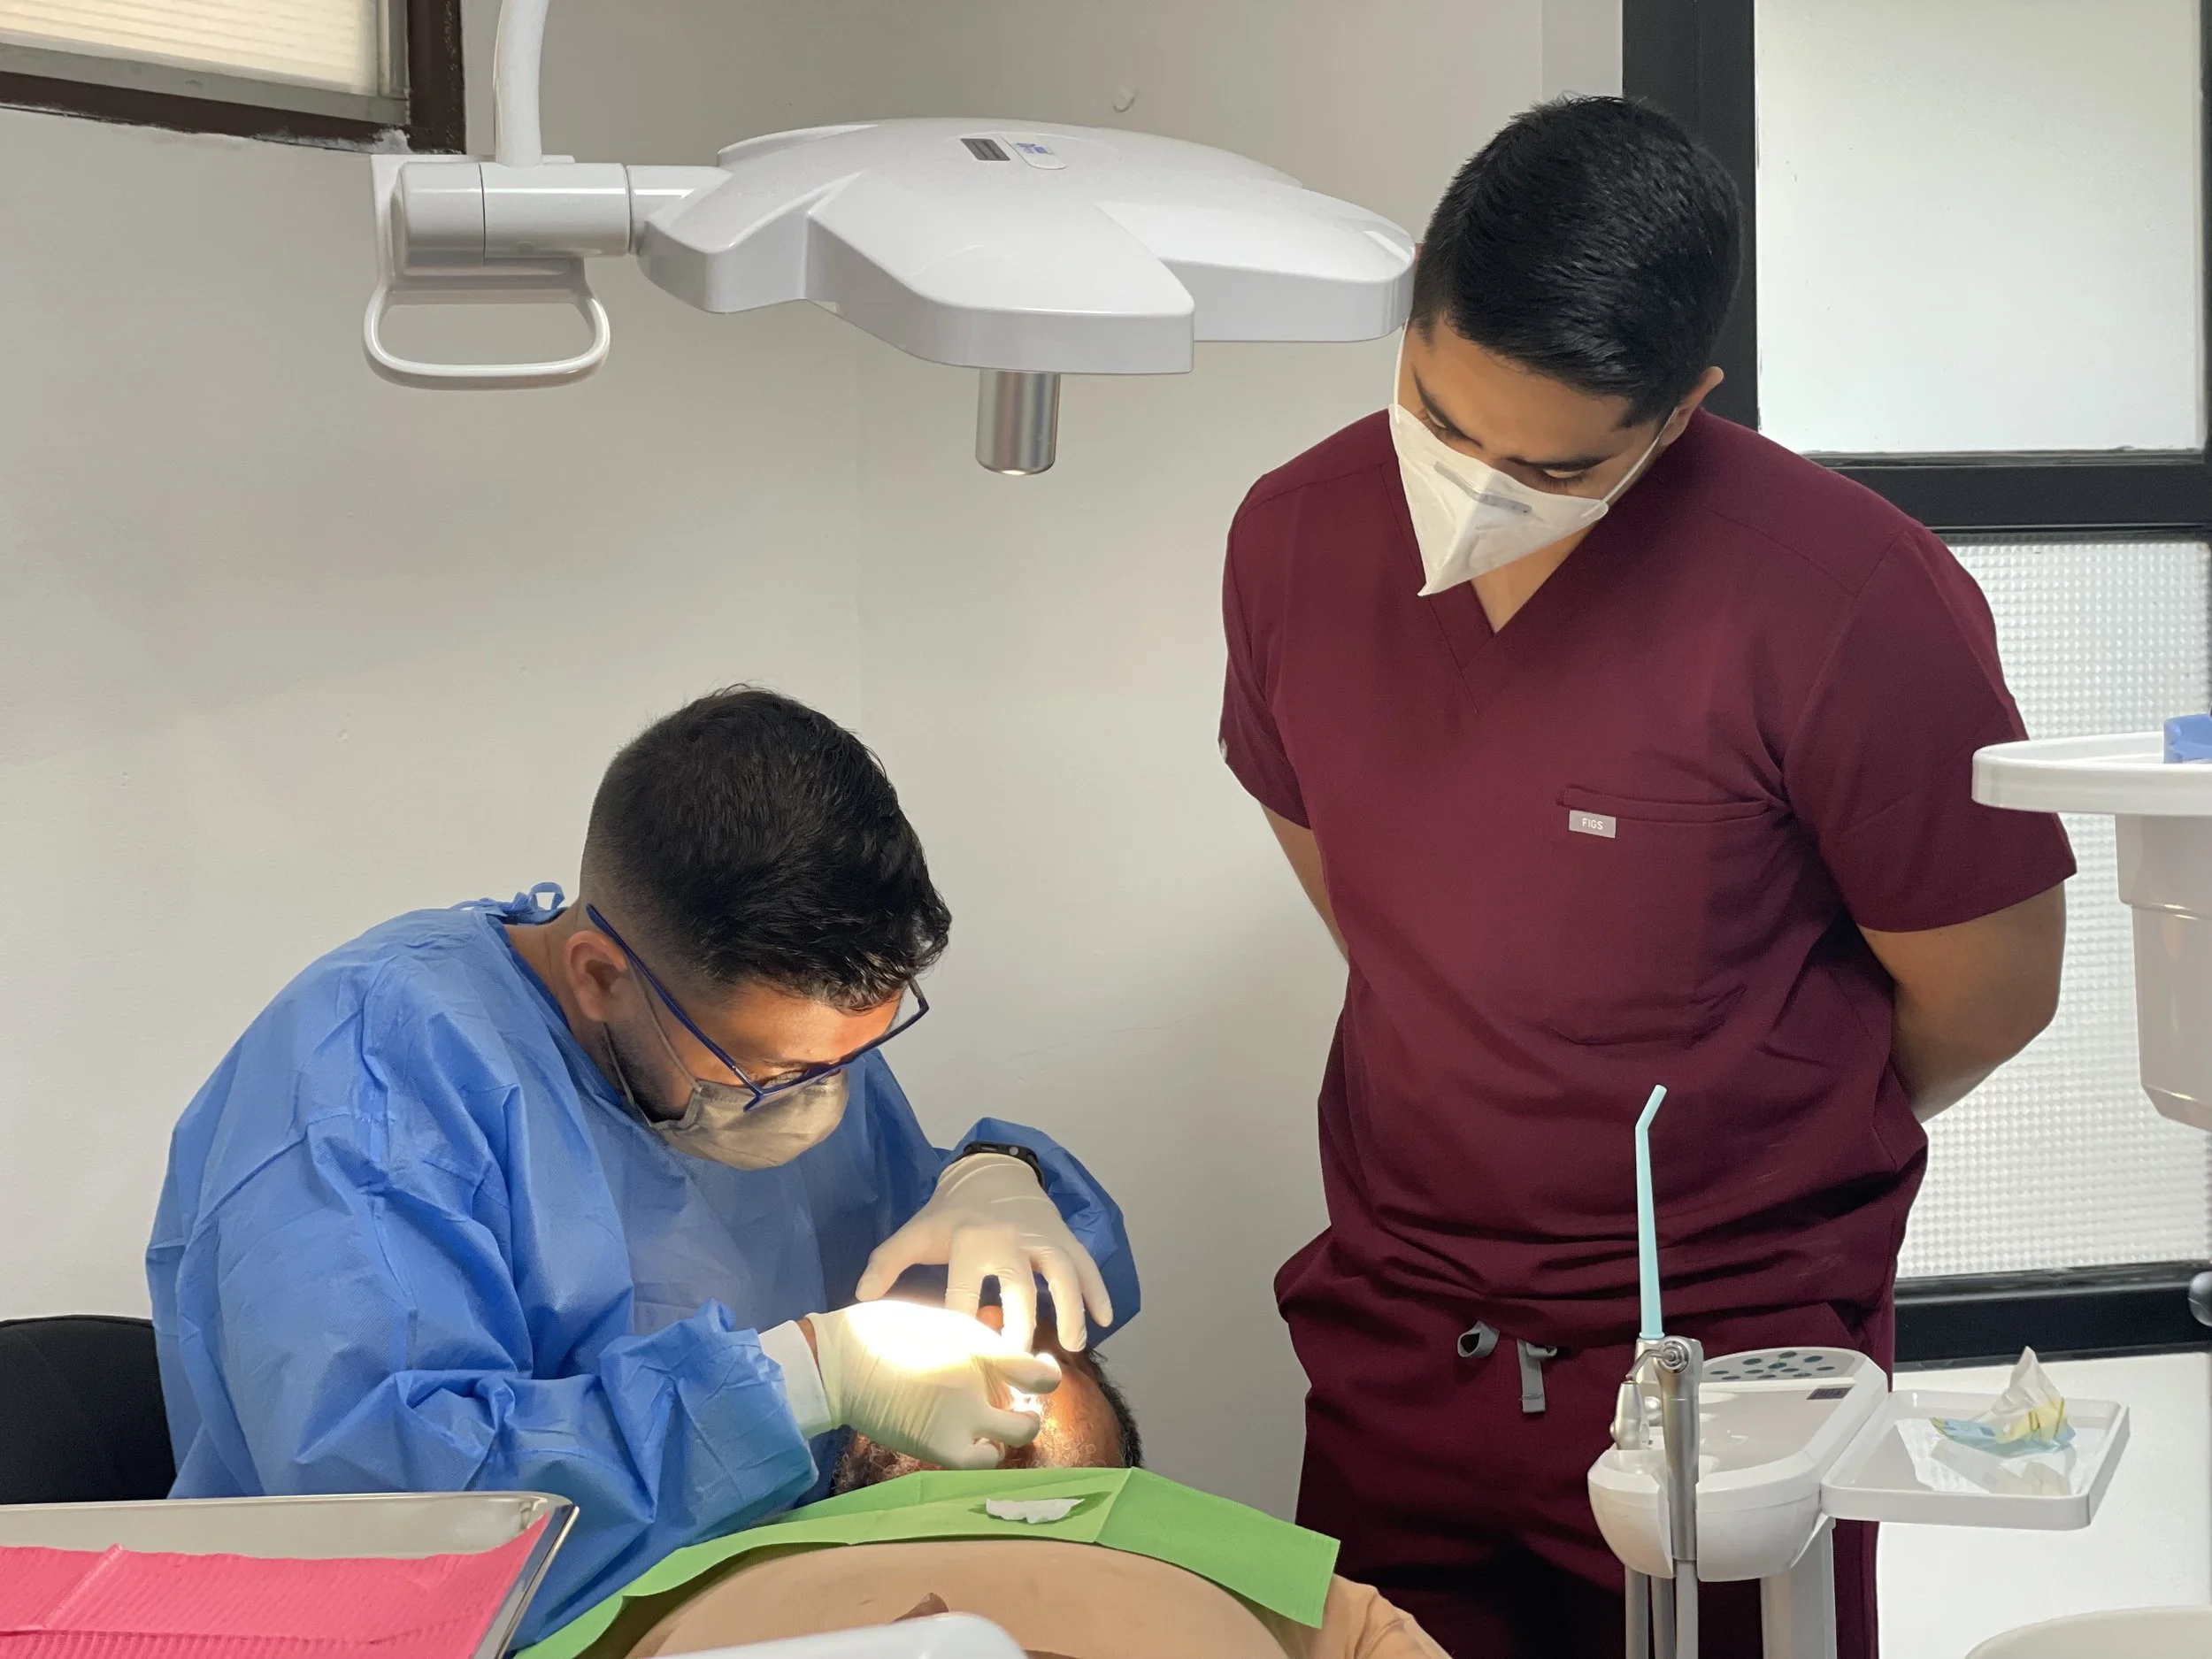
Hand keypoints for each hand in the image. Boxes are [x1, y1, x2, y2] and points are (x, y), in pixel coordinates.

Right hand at [805, 1301, 1060, 1469]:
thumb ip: (987, 1347)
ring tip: (994, 1423)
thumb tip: (1021, 1366)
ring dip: (1007, 1438)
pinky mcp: (934, 1448)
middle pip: (1027, 1420)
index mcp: (978, 1351)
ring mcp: (954, 1424)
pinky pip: (974, 1460)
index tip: (1039, 1370)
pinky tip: (973, 1439)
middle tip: (1021, 1405)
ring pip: (1004, 1446)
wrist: (840, 1363)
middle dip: (1031, 1414)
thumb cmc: (889, 1333)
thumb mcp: (948, 1325)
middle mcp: (974, 1391)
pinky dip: (981, 1454)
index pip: (1041, 1376)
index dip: (1047, 1376)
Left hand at [856, 1153, 1114, 1350]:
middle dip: (1021, 1322)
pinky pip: (1087, 1263)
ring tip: (1073, 1345)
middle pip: (1019, 1283)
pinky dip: (1098, 1290)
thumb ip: (886, 1263)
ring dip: (1071, 1306)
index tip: (965, 1360)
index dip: (964, 1325)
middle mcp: (1009, 1237)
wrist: (991, 1174)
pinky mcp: (1064, 1237)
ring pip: (1063, 1270)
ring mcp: (1042, 1236)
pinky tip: (1106, 1319)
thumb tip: (860, 1297)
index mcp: (969, 1240)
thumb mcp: (915, 1233)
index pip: (964, 1289)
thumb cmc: (950, 1215)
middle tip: (1020, 1361)